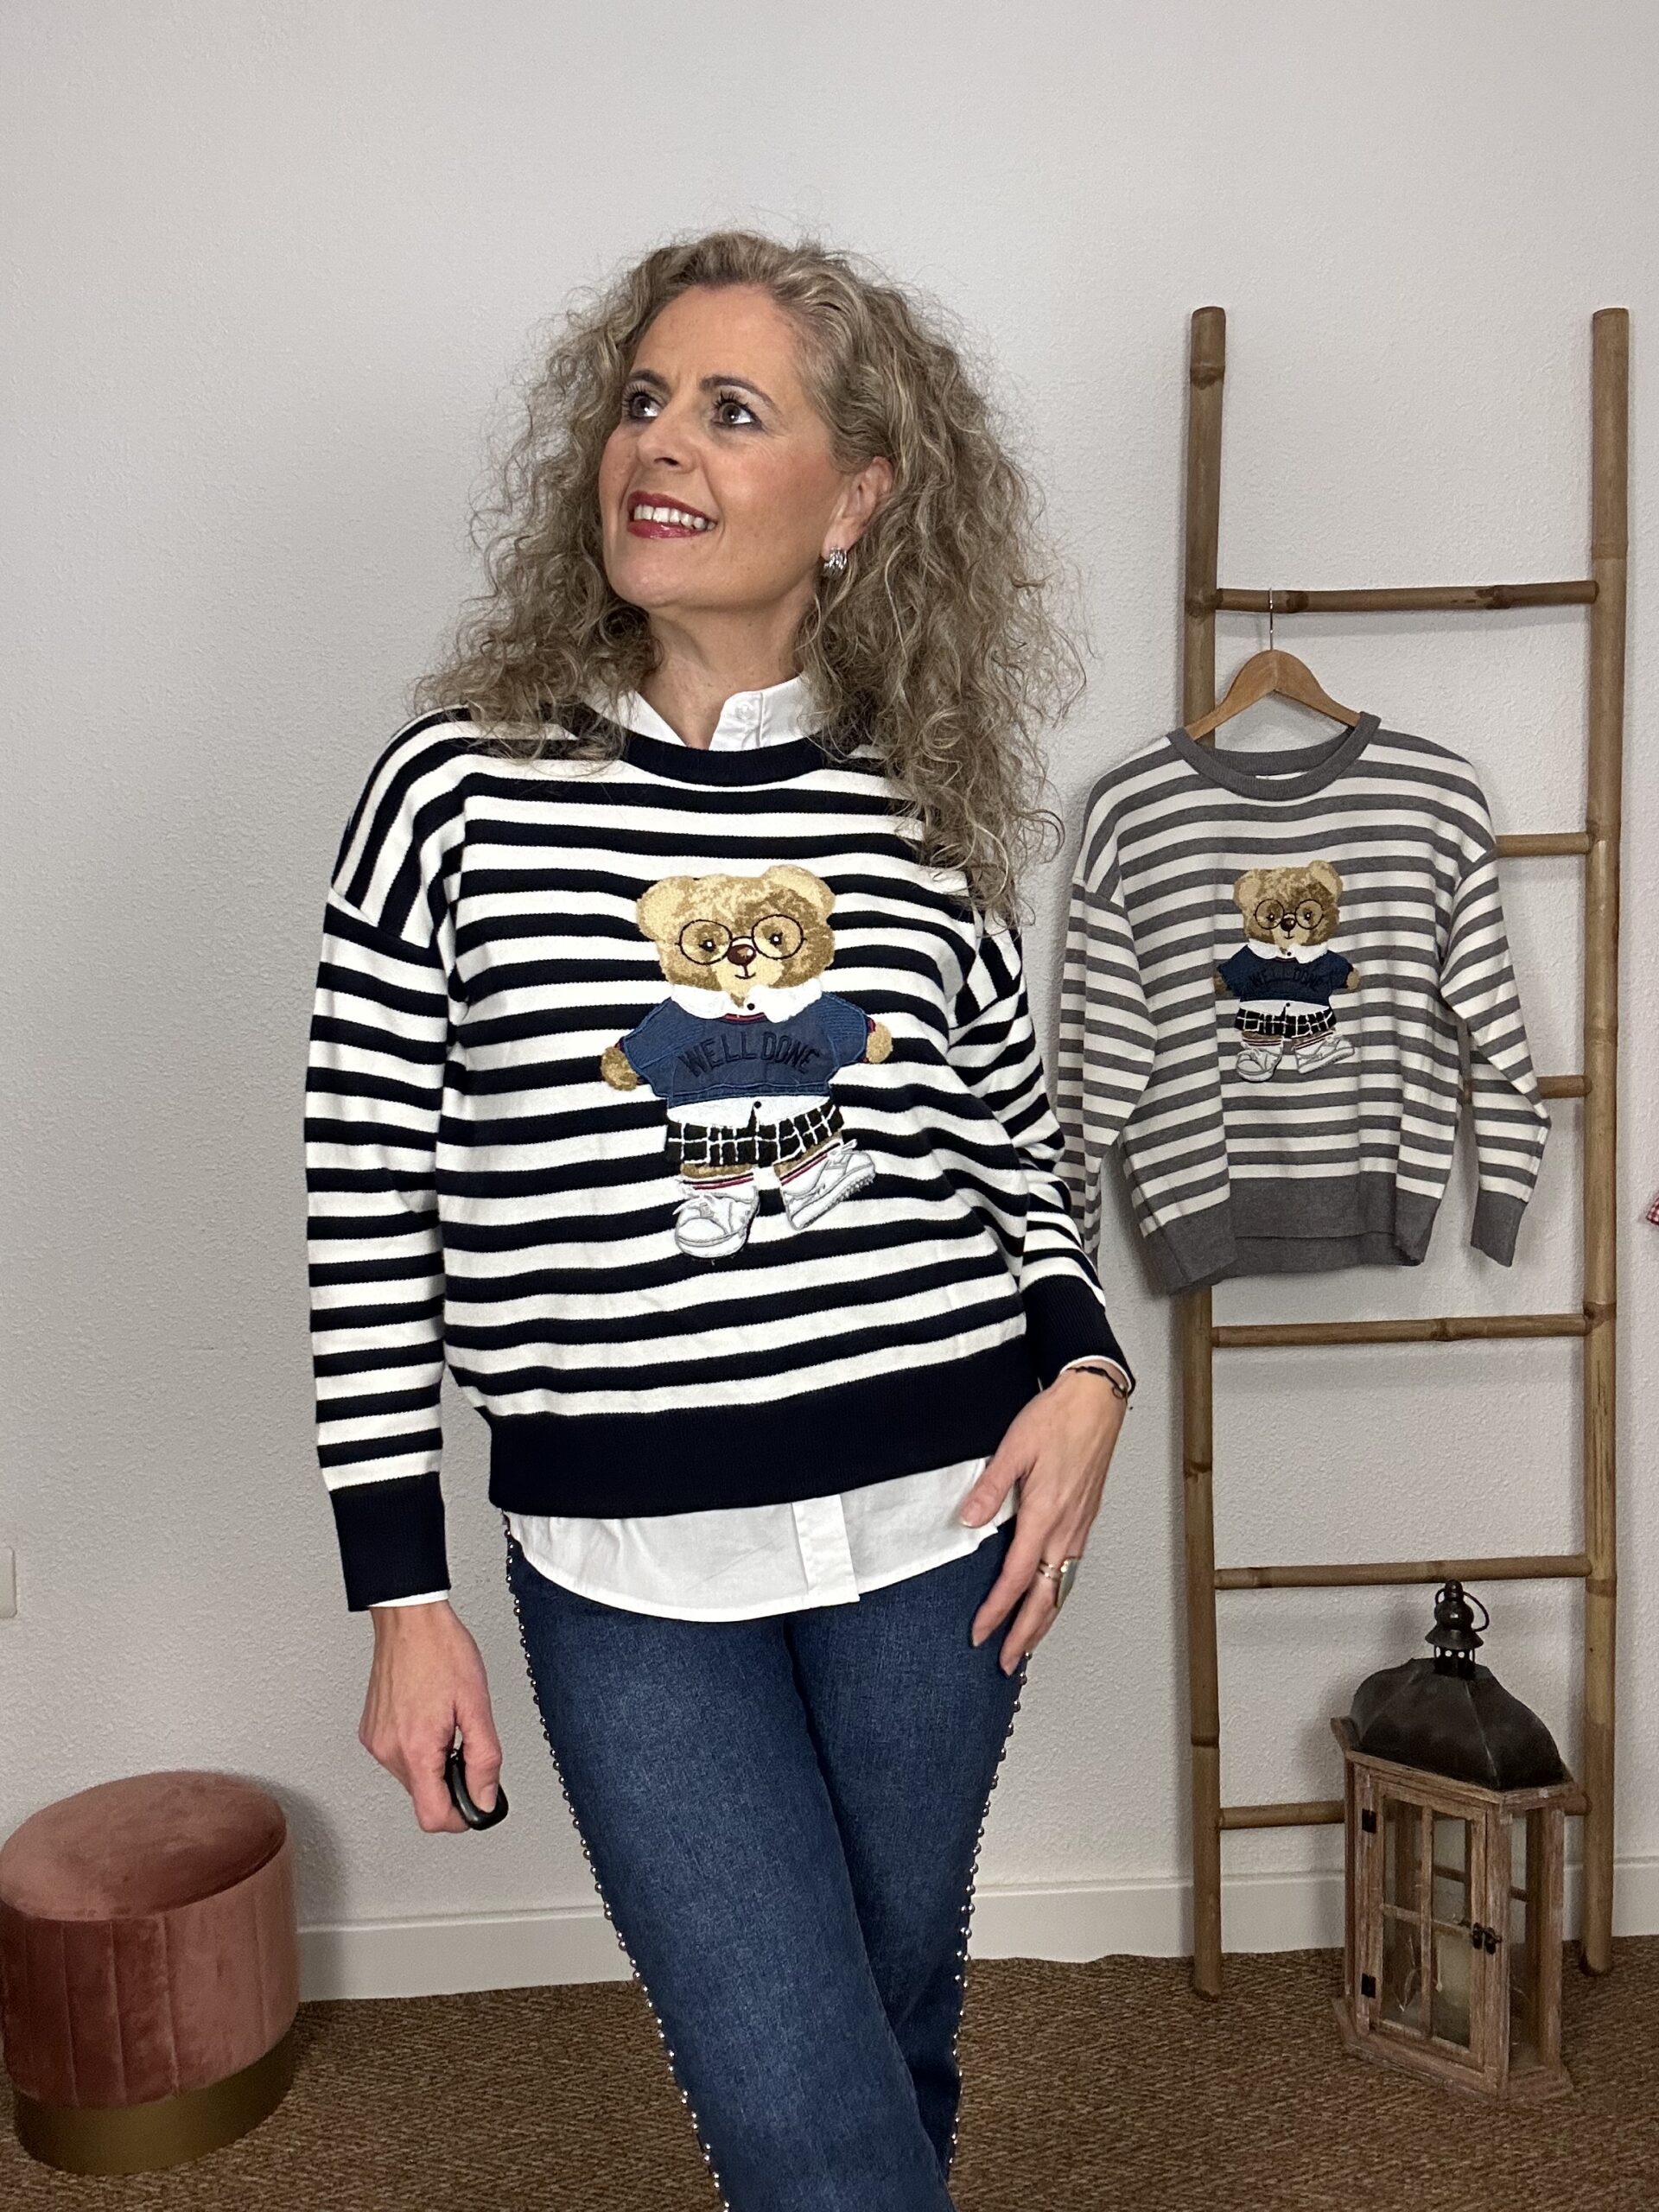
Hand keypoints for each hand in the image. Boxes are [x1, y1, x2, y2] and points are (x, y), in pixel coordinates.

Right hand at [361, 1600, 502, 1832]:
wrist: (409, 1620)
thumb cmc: (441, 1651)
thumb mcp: (477, 1706)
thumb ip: (484, 1759)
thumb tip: (485, 1798)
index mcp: (416, 1748)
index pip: (433, 1817)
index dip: (461, 1817)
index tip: (476, 1801)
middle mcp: (389, 1750)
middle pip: (424, 1799)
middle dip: (450, 1782)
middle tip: (465, 1745)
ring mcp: (376, 1742)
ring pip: (412, 1779)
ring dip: (435, 1764)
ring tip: (446, 1726)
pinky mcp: (371, 1732)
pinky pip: (399, 1758)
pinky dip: (418, 1749)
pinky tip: (429, 1719)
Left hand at [959, 1372, 1125, 1674]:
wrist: (1097, 1401)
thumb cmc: (1059, 1418)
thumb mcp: (1014, 1448)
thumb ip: (991, 1488)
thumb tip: (970, 1521)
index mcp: (1045, 1515)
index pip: (1017, 1578)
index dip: (997, 1611)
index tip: (980, 1633)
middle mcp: (1066, 1529)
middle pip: (1046, 1598)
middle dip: (1026, 1635)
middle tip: (1007, 1661)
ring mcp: (1079, 1527)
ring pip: (1062, 1587)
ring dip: (1044, 1620)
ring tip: (1028, 1643)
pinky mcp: (1085, 1518)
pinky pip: (1071, 1570)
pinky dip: (1059, 1594)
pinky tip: (1050, 1598)